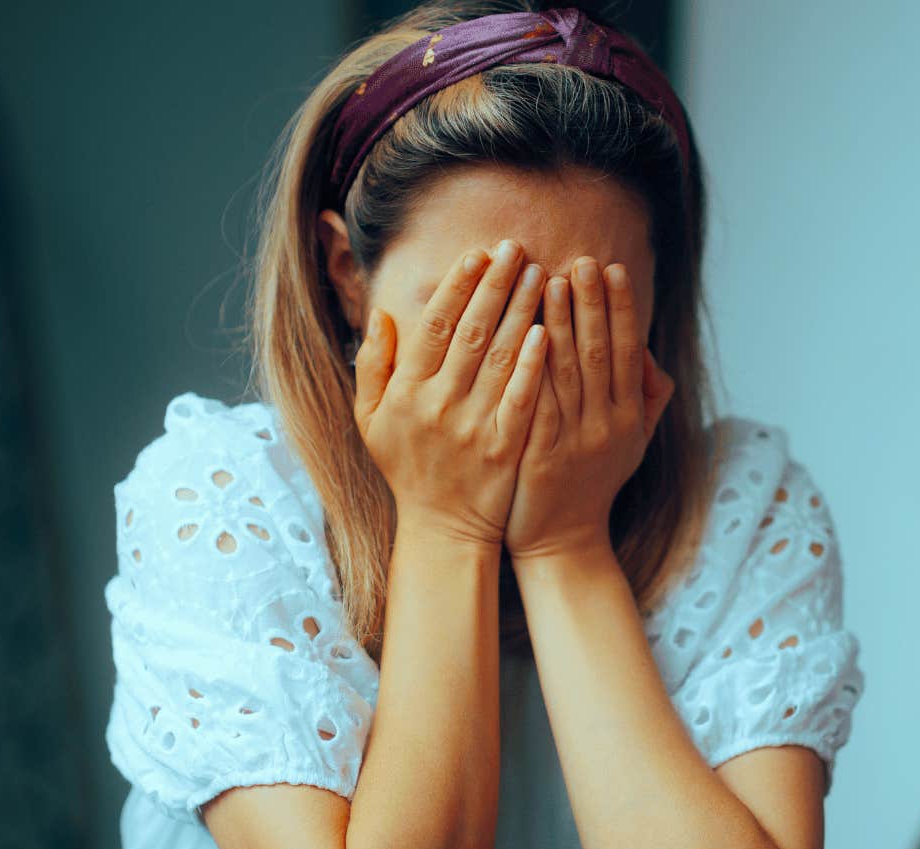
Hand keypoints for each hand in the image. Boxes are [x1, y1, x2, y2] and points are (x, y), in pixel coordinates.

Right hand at [354, 240, 548, 546]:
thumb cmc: (407, 468)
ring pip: (501, 358)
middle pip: (472, 332)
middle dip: (495, 285)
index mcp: (406, 392)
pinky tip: (548, 332)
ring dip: (521, 311)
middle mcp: (438, 405)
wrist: (442, 529)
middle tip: (516, 248)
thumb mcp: (371, 419)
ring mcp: (473, 427)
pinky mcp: (504, 449)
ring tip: (540, 274)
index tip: (477, 254)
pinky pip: (521, 399)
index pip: (435, 326)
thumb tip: (381, 315)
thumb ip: (373, 366)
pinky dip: (533, 365)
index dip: (457, 287)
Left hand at [504, 257, 672, 560]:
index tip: (612, 268)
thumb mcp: (631, 444)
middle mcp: (607, 423)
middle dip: (592, 303)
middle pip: (601, 352)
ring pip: (570, 371)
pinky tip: (530, 336)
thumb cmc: (592, 484)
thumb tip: (652, 355)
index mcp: (628, 415)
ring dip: (561, 322)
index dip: (622, 308)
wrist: (563, 541)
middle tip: (582, 260)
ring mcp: (575, 439)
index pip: (628, 350)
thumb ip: (647, 400)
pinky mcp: (541, 454)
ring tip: (548, 280)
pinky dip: (538, 368)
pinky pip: (540, 403)